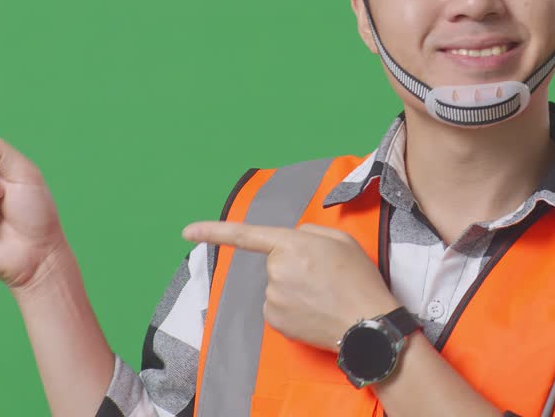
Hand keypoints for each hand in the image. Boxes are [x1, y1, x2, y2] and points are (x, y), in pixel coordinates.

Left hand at [183, 221, 401, 351]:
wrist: (368, 324)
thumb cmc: (359, 279)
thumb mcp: (342, 240)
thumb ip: (310, 232)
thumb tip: (292, 239)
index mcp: (292, 244)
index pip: (246, 235)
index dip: (213, 231)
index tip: (187, 231)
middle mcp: (276, 270)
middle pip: (275, 262)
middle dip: (294, 265)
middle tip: (324, 276)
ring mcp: (273, 297)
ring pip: (276, 285)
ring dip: (294, 288)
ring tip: (324, 295)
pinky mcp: (275, 320)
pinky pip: (277, 306)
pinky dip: (292, 307)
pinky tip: (314, 310)